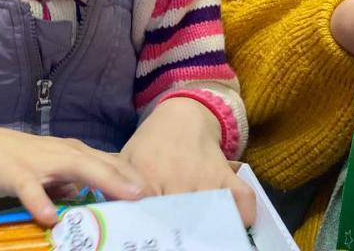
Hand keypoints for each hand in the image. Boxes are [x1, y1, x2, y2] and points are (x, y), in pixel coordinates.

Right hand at [0, 118, 148, 225]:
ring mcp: (38, 161)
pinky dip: (40, 200)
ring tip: (127, 198)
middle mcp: (60, 153)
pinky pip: (29, 188)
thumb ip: (68, 182)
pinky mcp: (13, 172)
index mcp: (71, 153)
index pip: (109, 165)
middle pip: (101, 164)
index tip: (158, 197)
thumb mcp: (46, 171)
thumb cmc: (10, 159)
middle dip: (130, 180)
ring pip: (75, 168)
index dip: (134, 180)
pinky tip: (49, 217)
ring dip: (103, 181)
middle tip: (155, 197)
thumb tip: (89, 197)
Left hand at [120, 98, 255, 225]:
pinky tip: (233, 225)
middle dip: (176, 231)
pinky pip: (242, 200)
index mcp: (148, 176)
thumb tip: (111, 214)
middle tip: (174, 236)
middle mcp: (177, 178)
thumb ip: (117, 187)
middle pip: (179, 219)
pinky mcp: (227, 174)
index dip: (150, 228)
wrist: (182, 117)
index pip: (148, 213)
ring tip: (198, 234)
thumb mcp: (127, 161)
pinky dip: (242, 215)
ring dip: (206, 228)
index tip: (150, 236)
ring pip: (210, 215)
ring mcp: (205, 177)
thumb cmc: (150, 145)